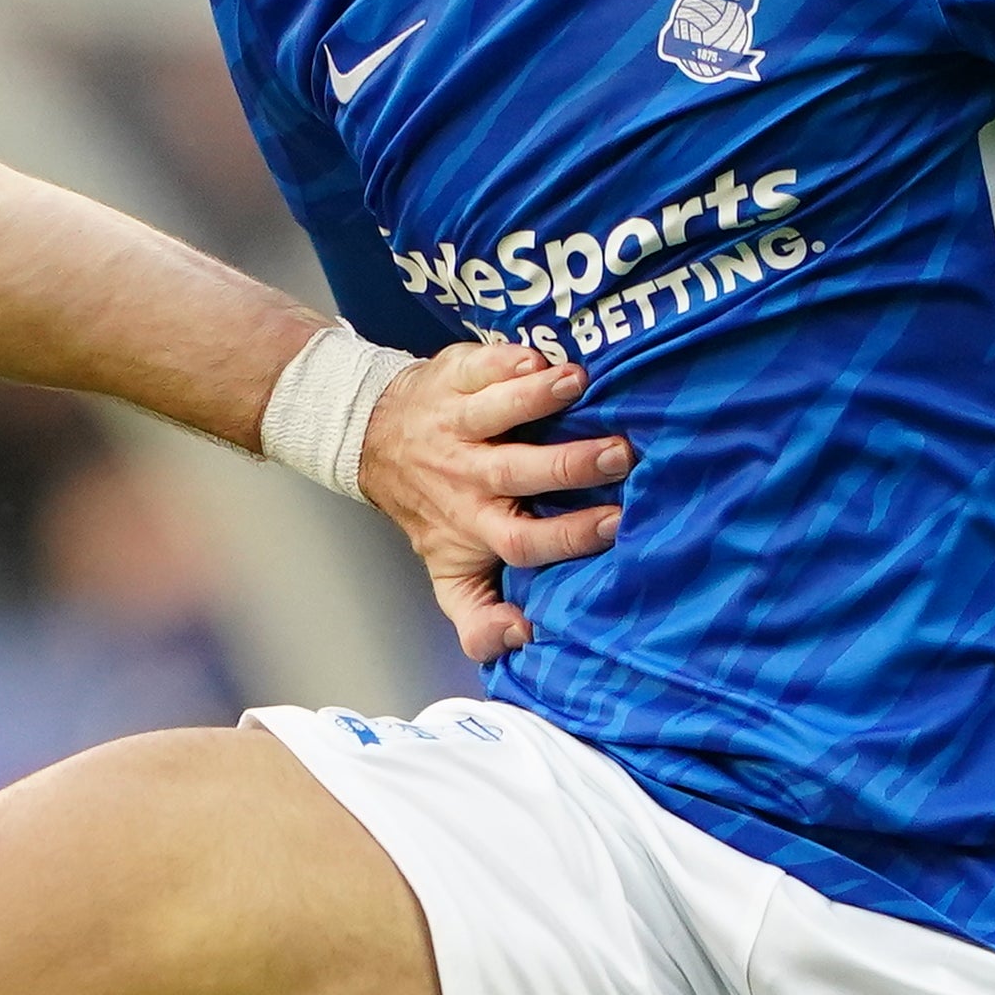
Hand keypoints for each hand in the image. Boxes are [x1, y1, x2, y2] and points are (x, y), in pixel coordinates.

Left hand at [354, 342, 633, 662]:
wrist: (374, 442)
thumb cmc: (432, 508)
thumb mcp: (448, 572)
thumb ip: (479, 617)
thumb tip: (523, 639)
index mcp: (474, 524)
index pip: (522, 539)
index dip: (567, 536)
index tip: (615, 525)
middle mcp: (465, 475)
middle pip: (517, 473)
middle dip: (568, 464)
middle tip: (620, 453)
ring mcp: (457, 423)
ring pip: (496, 411)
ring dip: (535, 397)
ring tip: (578, 383)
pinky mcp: (452, 378)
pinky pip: (478, 366)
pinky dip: (506, 359)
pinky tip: (538, 355)